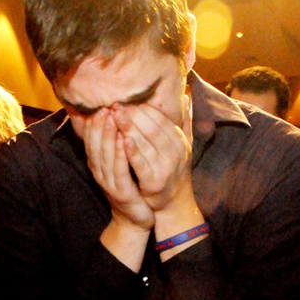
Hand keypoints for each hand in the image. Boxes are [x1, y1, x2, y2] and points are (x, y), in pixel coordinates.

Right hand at [83, 109, 153, 229]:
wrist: (135, 219)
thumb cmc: (130, 189)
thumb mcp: (119, 166)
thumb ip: (114, 146)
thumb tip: (113, 121)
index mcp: (98, 164)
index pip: (91, 139)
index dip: (94, 123)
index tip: (100, 105)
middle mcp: (100, 172)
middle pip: (95, 144)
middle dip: (99, 124)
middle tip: (105, 107)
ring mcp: (109, 183)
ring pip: (105, 155)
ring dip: (108, 135)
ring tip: (112, 118)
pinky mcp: (121, 191)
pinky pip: (120, 170)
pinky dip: (120, 154)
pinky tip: (123, 141)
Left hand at [113, 97, 194, 215]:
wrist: (174, 203)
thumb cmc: (174, 170)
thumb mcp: (183, 146)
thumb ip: (184, 122)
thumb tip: (186, 96)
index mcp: (180, 141)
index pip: (160, 119)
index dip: (143, 108)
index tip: (126, 100)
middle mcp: (175, 153)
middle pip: (152, 128)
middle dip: (133, 115)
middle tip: (115, 105)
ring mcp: (165, 168)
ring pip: (145, 144)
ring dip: (128, 128)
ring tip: (113, 116)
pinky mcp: (154, 182)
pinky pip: (141, 164)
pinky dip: (131, 152)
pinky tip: (120, 140)